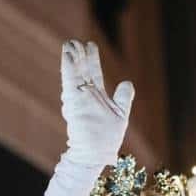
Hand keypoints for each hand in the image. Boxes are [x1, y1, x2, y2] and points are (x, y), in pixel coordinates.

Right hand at [40, 40, 133, 195]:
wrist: (97, 154)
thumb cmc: (107, 138)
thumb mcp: (121, 113)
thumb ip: (124, 97)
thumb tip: (127, 81)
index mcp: (97, 96)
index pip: (93, 72)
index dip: (91, 59)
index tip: (90, 45)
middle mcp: (86, 95)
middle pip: (82, 70)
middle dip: (79, 55)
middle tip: (74, 41)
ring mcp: (79, 99)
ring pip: (74, 74)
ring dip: (71, 58)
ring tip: (69, 44)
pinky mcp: (74, 103)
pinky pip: (70, 83)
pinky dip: (69, 70)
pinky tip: (68, 56)